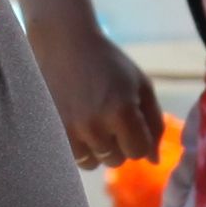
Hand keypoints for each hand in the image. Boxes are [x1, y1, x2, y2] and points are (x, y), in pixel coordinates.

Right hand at [33, 19, 167, 173]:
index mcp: (121, 111)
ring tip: (92, 122)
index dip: (139, 139)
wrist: (64, 43)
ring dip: (98, 149)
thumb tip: (154, 160)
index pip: (138, 151)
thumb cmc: (109, 62)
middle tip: (109, 118)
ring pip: (94, 163)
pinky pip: (73, 157)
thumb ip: (154, 123)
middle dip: (119, 144)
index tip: (131, 122)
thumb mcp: (141, 85)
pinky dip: (80, 148)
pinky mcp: (51, 130)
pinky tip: (78, 126)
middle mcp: (95, 125)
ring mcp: (70, 130)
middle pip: (116, 160)